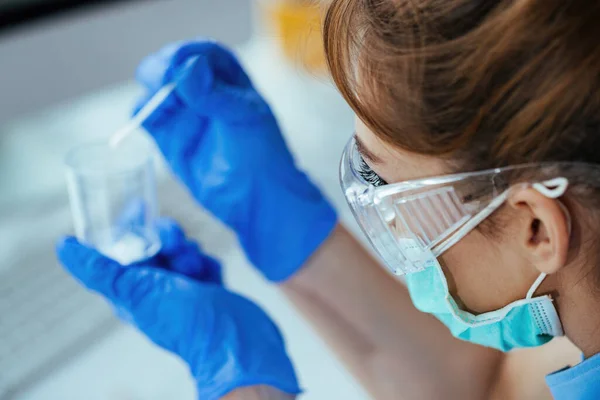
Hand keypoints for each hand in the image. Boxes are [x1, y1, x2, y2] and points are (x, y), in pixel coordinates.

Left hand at [56, 218, 300, 399]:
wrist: (234, 340)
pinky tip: (211, 275)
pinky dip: (209, 263)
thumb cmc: (183, 321)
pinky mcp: (211, 289)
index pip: (125, 248)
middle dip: (167, 237)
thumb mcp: (135, 290)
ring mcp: (186, 289)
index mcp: (132, 290)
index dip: (130, 225)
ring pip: (183, 250)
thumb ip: (100, 269)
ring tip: (194, 269)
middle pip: (157, 244)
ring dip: (189, 252)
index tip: (140, 206)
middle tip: (174, 244)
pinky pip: (207, 261)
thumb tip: (64, 246)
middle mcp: (157, 289)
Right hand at [134, 40, 336, 281]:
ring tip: (160, 104)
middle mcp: (203, 91)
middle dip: (162, 67)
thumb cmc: (262, 155)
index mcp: (229, 78)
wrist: (257, 199)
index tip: (178, 64)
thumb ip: (215, 94)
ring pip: (155, 88)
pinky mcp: (169, 137)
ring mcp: (184, 113)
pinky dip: (142, 112)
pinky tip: (148, 117)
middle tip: (161, 79)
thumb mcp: (244, 119)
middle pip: (172, 65)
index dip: (187, 53)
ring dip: (151, 89)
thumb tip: (188, 67)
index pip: (202, 53)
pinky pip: (146, 116)